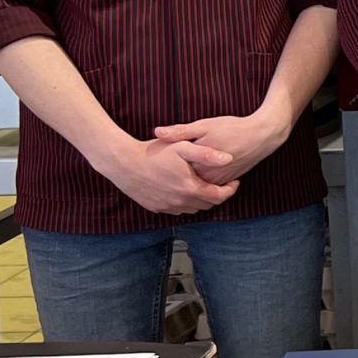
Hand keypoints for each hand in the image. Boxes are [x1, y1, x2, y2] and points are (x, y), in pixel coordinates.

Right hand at [99, 137, 239, 215]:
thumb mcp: (183, 147)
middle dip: (216, 194)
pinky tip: (183, 189)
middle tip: (219, 182)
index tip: (234, 181)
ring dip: (200, 199)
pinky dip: (184, 202)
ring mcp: (167, 207)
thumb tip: (229, 159)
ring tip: (202, 184)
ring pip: (193, 209)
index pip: (219, 197)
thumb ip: (207, 154)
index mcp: (190, 188)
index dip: (230, 190)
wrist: (123, 163)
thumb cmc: (154, 152)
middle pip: (207, 205)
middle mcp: (180, 202)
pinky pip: (176, 210)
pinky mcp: (155, 208)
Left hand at [153, 109, 289, 183]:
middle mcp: (207, 179)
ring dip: (183, 181)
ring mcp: (218, 182)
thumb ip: (180, 132)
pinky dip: (198, 182)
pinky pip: (208, 187)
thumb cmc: (232, 129)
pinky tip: (193, 171)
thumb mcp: (204, 126)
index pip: (171, 172)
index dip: (160, 166)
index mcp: (198, 166)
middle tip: (159, 167)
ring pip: (195, 187)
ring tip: (172, 171)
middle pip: (182, 182)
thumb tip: (156, 132)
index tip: (152, 159)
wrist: (262, 136)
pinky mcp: (227, 181)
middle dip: (170, 176)